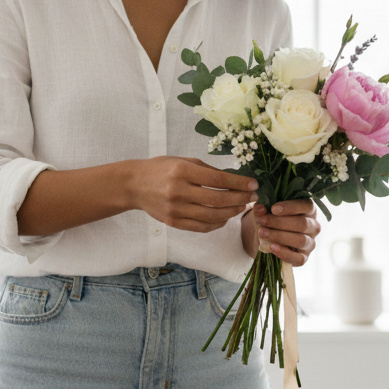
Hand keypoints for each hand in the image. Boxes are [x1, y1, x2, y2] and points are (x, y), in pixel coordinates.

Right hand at [128, 156, 258, 232]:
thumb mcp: (183, 161)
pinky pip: (201, 227)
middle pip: (217, 200)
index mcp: (182, 171)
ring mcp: (175, 209)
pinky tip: (226, 217)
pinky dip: (217, 224)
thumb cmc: (161, 169)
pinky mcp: (173, 222)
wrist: (134, 185)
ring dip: (231, 213)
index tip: (253, 184)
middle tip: (253, 197)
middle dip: (240, 199)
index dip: (239, 183)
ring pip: (211, 216)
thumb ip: (208, 170)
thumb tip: (235, 179)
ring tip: (242, 207)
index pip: (218, 179)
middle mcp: (178, 191)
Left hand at [243, 199, 320, 264]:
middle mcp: (313, 226)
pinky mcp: (304, 257)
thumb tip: (259, 209)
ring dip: (279, 236)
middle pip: (302, 223)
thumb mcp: (268, 209)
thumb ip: (264, 207)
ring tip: (262, 233)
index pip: (307, 205)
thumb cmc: (272, 217)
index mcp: (309, 210)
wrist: (269, 236)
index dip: (291, 207)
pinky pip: (298, 258)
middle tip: (262, 220)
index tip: (273, 209)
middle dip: (280, 222)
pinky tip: (272, 247)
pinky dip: (284, 253)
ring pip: (300, 240)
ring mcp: (310, 243)